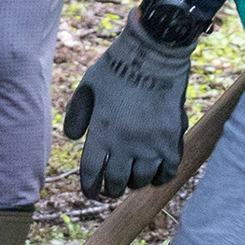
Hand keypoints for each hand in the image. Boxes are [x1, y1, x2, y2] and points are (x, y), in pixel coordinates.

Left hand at [61, 14, 194, 197]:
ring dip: (134, 183)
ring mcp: (150, 143)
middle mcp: (124, 143)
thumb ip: (76, 114)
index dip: (89, 187)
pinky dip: (160, 177)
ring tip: (132, 178)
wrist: (153, 52)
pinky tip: (155, 174)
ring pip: (140, 180)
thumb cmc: (117, 67)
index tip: (90, 191)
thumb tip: (73, 139)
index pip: (91, 173)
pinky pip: (167, 171)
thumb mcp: (88, 86)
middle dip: (111, 189)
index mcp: (101, 132)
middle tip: (112, 187)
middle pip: (115, 182)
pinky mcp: (171, 139)